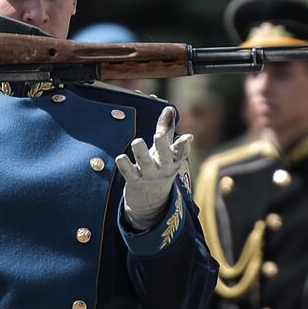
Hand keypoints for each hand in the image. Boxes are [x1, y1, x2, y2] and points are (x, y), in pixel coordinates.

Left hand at [115, 106, 192, 230]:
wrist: (151, 201)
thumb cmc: (158, 166)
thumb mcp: (164, 150)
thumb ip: (166, 129)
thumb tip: (169, 108)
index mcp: (173, 160)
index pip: (180, 152)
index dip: (184, 145)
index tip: (187, 137)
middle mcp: (163, 168)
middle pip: (165, 157)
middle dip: (162, 147)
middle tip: (158, 135)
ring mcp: (149, 176)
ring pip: (146, 164)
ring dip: (141, 153)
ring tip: (137, 141)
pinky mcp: (135, 182)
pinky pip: (130, 174)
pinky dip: (125, 166)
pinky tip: (120, 157)